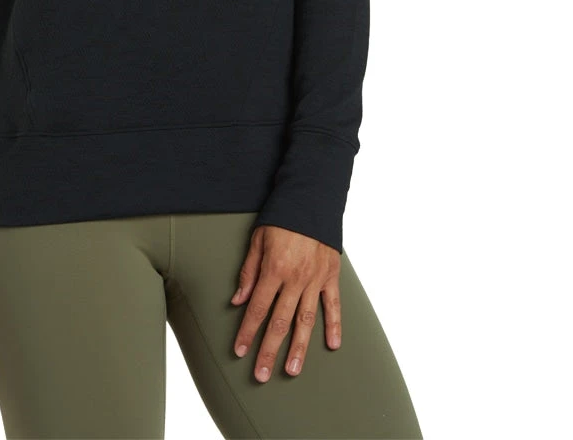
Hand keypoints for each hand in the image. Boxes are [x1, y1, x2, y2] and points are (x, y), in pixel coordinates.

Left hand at [230, 225, 340, 381]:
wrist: (311, 200)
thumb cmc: (281, 218)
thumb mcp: (257, 240)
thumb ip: (249, 272)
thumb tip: (238, 300)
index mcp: (274, 269)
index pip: (258, 308)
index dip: (247, 331)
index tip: (239, 350)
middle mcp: (295, 279)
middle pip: (280, 321)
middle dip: (269, 350)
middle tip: (261, 374)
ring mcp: (315, 279)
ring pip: (306, 320)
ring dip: (298, 347)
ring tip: (292, 370)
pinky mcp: (331, 276)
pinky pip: (333, 305)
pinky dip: (335, 326)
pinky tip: (332, 346)